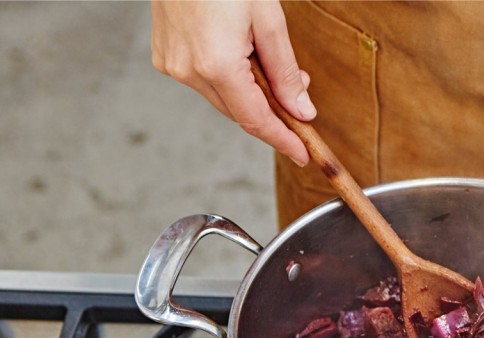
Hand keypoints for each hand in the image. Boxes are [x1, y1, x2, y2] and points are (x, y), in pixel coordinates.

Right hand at [151, 0, 313, 164]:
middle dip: (273, 113)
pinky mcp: (164, 55)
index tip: (303, 155)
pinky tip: (243, 59)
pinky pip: (205, 81)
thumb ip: (285, 72)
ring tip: (273, 69)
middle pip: (240, 112)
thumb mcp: (268, 20)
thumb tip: (300, 110)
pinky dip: (229, 80)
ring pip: (223, 98)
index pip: (256, 120)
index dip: (283, 140)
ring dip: (252, 94)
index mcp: (216, 66)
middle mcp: (188, 71)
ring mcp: (172, 64)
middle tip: (300, 98)